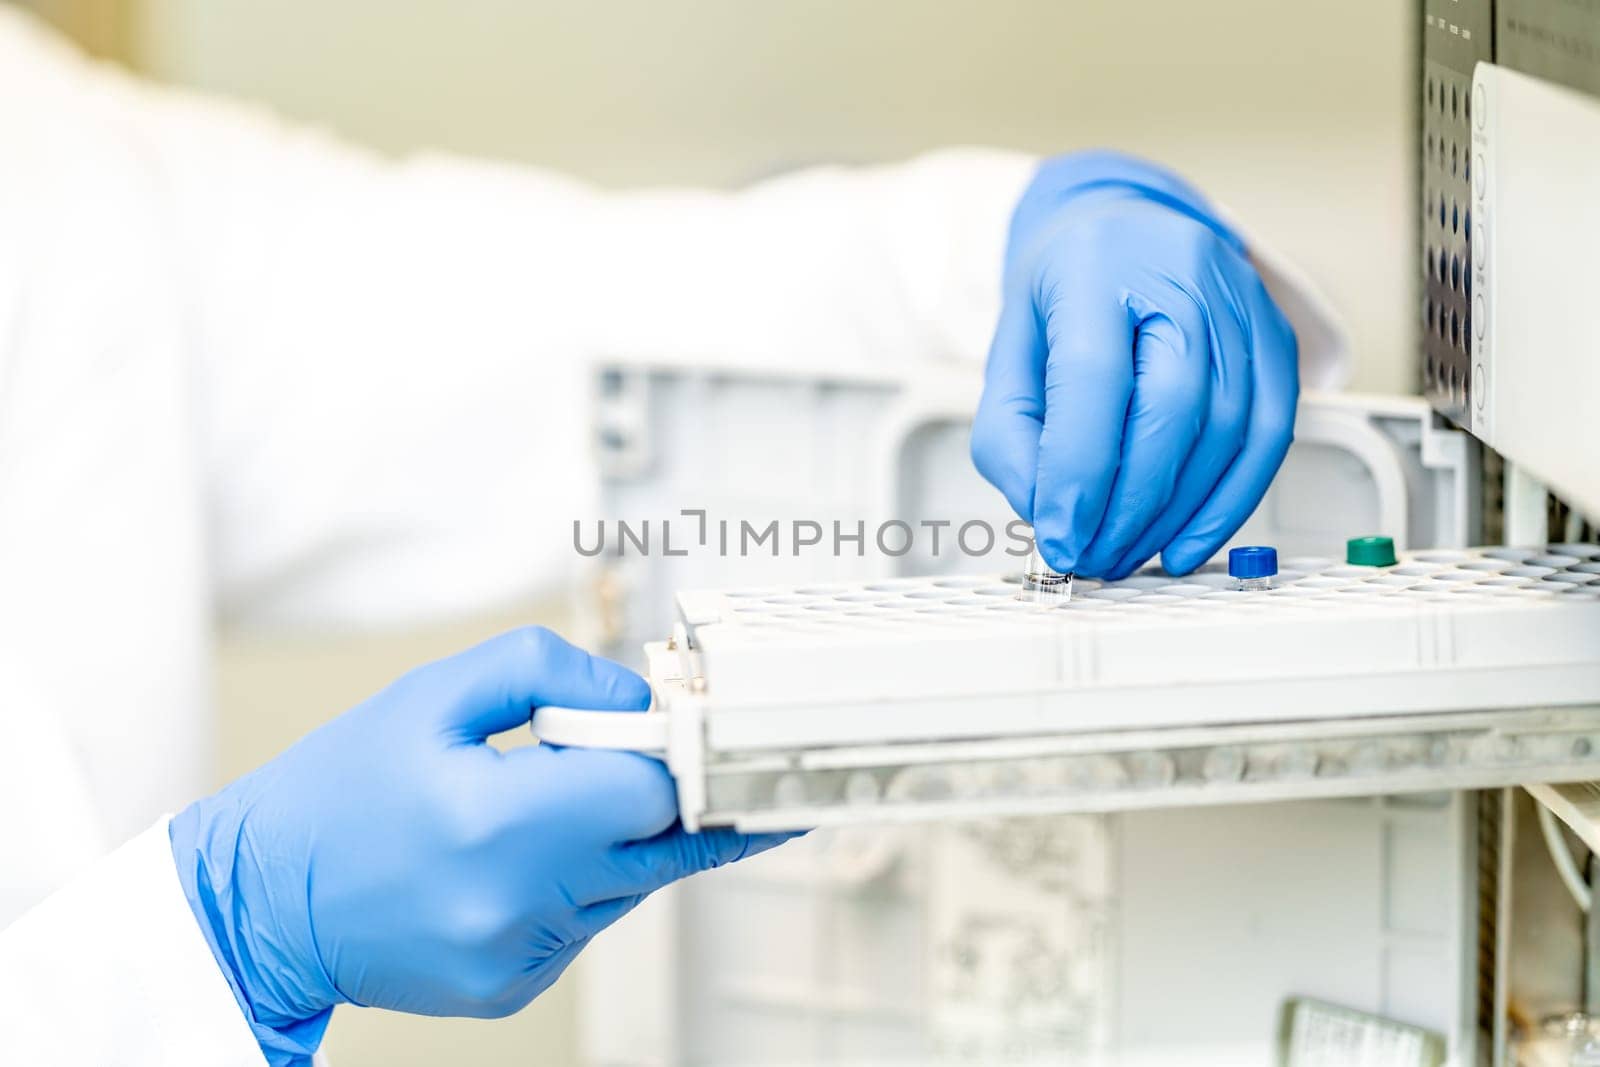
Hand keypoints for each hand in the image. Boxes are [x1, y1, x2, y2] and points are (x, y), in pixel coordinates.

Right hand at [170, 627, 781, 1064]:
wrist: (257, 904)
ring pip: (631, 884)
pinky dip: (579, 881)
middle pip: (663, 846)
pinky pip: (587, 922)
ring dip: (620, 836)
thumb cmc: (338, 792)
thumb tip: (633, 699)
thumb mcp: (432, 696)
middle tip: (674, 752)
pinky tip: (521, 853)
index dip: (682, 753)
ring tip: (550, 798)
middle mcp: (518, 904)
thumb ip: (548, 673)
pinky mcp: (512, 988)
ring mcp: (519, 957)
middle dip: (670, 794)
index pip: (654, 793)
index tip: (693, 727)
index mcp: (498, 822)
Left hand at [971, 151, 1298, 578]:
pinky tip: (1188, 539)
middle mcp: (1180, 274)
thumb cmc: (1065, 295)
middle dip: (1130, 506)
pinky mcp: (1277, 338)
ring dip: (1178, 514)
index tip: (1062, 535)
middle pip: (1172, 408)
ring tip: (1130, 554)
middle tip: (1095, 558)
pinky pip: (1270, 433)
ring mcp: (1240, 303)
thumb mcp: (1008, 354)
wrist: (1125, 232)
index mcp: (1096, 267)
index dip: (1080, 470)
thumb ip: (1011, 437)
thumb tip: (1047, 513)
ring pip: (1227, 429)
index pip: (1094, 376)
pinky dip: (1231, 501)